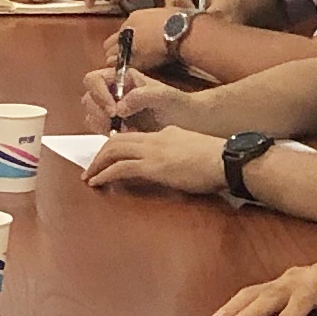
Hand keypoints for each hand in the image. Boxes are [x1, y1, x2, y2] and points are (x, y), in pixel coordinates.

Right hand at [82, 67, 201, 132]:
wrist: (189, 123)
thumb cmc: (179, 105)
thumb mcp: (165, 96)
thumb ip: (142, 95)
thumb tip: (120, 106)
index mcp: (122, 78)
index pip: (94, 80)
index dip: (99, 94)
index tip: (114, 110)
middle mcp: (114, 91)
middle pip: (89, 98)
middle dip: (100, 113)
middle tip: (118, 125)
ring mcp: (113, 108)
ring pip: (91, 115)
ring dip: (103, 125)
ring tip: (126, 131)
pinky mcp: (115, 125)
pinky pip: (99, 129)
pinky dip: (108, 134)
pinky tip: (128, 136)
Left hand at [87, 128, 225, 196]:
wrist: (227, 160)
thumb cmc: (218, 161)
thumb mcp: (194, 150)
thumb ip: (180, 153)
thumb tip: (175, 164)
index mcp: (166, 133)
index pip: (135, 136)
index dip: (118, 146)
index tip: (109, 158)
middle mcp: (156, 137)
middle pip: (118, 140)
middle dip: (100, 154)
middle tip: (90, 167)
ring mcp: (153, 150)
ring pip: (113, 150)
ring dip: (97, 163)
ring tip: (88, 176)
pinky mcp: (153, 166)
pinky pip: (120, 168)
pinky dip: (105, 174)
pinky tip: (97, 183)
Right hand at [216, 251, 316, 315]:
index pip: (304, 299)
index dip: (291, 314)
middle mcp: (295, 279)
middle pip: (270, 295)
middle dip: (250, 312)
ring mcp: (279, 281)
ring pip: (253, 291)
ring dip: (232, 307)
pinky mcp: (268, 286)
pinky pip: (248, 294)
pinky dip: (231, 306)